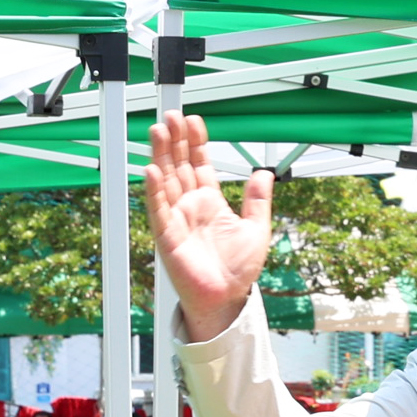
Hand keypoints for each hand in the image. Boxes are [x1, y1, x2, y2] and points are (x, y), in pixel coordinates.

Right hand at [144, 114, 274, 344]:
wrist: (227, 300)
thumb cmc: (239, 270)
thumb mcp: (257, 229)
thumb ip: (258, 200)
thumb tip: (265, 174)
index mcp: (211, 203)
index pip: (200, 164)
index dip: (196, 143)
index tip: (193, 121)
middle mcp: (191, 207)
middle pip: (179, 166)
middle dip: (175, 141)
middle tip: (171, 116)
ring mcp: (177, 219)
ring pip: (166, 181)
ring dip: (161, 156)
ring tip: (158, 131)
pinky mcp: (167, 237)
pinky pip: (158, 210)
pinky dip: (154, 191)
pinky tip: (151, 170)